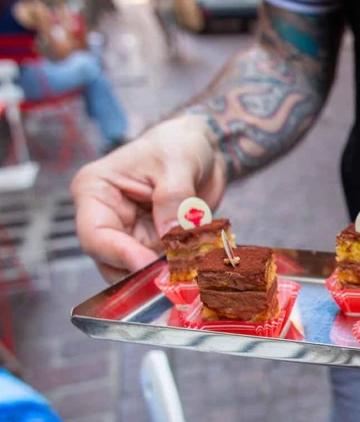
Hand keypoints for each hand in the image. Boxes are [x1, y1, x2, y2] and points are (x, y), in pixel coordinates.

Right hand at [71, 115, 226, 282]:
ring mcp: (131, 235)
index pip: (95, 236)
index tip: (153, 267)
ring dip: (166, 275)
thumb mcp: (178, 164)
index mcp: (96, 191)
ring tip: (195, 270)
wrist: (202, 149)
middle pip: (113, 263)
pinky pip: (164, 268)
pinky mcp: (154, 245)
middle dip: (145, 274)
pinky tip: (201, 265)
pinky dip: (182, 270)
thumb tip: (171, 238)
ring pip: (139, 273)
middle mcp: (108, 218)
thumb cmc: (179, 145)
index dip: (122, 257)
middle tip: (179, 277)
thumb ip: (174, 199)